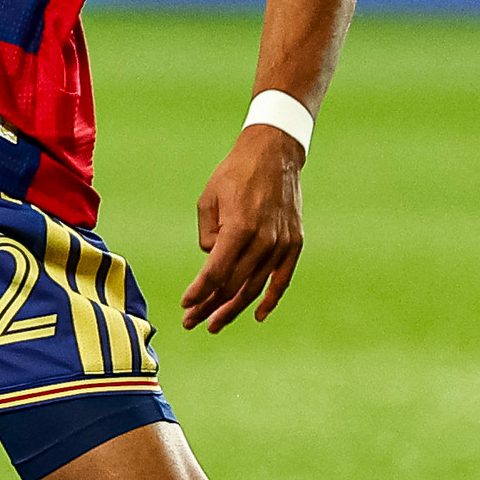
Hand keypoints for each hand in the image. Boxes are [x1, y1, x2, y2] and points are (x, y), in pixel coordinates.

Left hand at [179, 126, 305, 332]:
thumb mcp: (208, 200)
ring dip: (233, 308)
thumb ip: (208, 235)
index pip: (215, 271)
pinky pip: (282, 279)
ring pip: (255, 287)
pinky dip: (270, 299)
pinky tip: (257, 315)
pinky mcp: (294, 244)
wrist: (274, 155)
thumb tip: (212, 260)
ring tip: (214, 324)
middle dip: (210, 306)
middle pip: (233, 285)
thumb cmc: (234, 175)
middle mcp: (263, 240)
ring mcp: (281, 244)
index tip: (185, 305)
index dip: (199, 292)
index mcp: (239, 228)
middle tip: (191, 321)